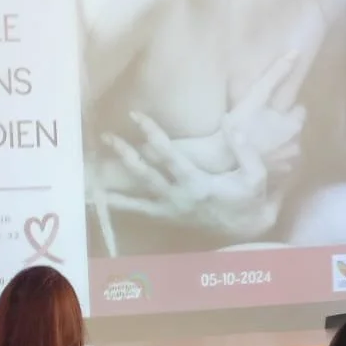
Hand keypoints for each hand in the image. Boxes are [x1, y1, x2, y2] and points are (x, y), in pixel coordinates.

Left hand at [102, 111, 281, 239]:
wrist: (247, 230)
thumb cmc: (250, 200)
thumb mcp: (255, 175)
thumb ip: (243, 148)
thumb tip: (227, 120)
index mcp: (197, 184)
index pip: (168, 155)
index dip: (151, 133)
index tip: (136, 115)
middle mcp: (178, 198)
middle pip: (144, 174)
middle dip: (124, 154)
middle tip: (107, 137)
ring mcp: (170, 212)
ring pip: (136, 198)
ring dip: (114, 184)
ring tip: (89, 177)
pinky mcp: (168, 219)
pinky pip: (139, 212)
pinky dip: (121, 206)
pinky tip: (102, 199)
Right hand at [225, 46, 309, 172]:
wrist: (220, 162)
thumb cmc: (238, 126)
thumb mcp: (256, 96)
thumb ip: (276, 75)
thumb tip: (296, 52)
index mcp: (293, 126)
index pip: (300, 111)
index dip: (287, 108)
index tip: (271, 108)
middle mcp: (295, 146)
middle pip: (295, 131)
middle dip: (284, 127)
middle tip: (262, 123)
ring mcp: (286, 165)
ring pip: (288, 149)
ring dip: (279, 145)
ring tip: (259, 142)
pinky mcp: (275, 179)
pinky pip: (278, 166)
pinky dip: (272, 161)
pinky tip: (257, 158)